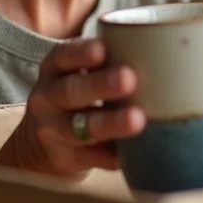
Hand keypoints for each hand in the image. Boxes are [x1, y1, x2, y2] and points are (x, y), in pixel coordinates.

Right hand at [0, 38, 145, 177]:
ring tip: (137, 119)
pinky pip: (89, 158)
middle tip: (129, 79)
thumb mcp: (78, 70)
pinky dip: (109, 156)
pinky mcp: (66, 158)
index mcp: (54, 68)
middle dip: (101, 85)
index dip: (81, 52)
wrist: (44, 140)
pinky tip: (127, 153)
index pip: (63, 56)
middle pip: (72, 90)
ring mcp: (53, 130)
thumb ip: (108, 57)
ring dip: (110, 123)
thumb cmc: (77, 92)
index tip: (103, 48)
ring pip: (79, 127)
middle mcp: (48, 97)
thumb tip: (158, 43)